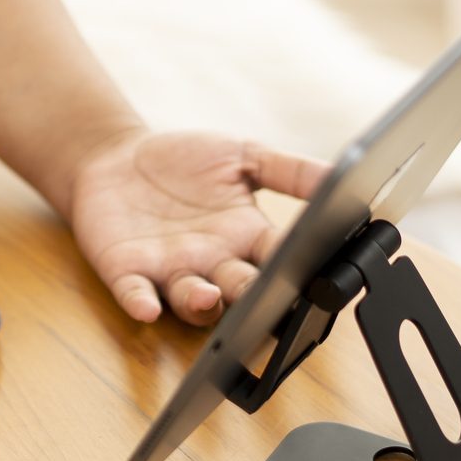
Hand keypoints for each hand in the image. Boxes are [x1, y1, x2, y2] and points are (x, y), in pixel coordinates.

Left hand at [68, 129, 327, 326]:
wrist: (117, 157)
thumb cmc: (184, 161)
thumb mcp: (242, 155)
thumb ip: (290, 170)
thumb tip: (342, 177)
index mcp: (247, 238)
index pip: (280, 260)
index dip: (296, 267)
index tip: (313, 269)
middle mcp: (214, 263)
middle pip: (242, 291)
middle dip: (253, 297)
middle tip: (266, 296)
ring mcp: (172, 271)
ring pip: (193, 301)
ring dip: (201, 304)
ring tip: (206, 295)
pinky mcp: (129, 272)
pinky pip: (137, 294)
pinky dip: (142, 302)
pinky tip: (146, 306)